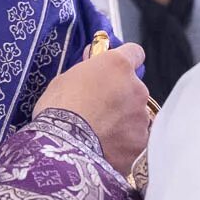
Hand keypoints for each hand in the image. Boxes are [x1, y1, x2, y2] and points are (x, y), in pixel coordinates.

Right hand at [35, 44, 149, 175]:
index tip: (116, 70)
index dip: (125, 61)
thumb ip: (87, 69)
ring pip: (137, 115)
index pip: (135, 53)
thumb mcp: (66, 78)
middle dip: (122, 96)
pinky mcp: (140, 142)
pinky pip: (135, 139)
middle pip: (135, 88)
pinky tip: (106, 147)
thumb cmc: (58, 109)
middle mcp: (136, 88)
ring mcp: (141, 116)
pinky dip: (125, 143)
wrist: (63, 145)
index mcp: (118, 66)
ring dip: (124, 120)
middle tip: (100, 108)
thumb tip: (93, 60)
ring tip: (100, 131)